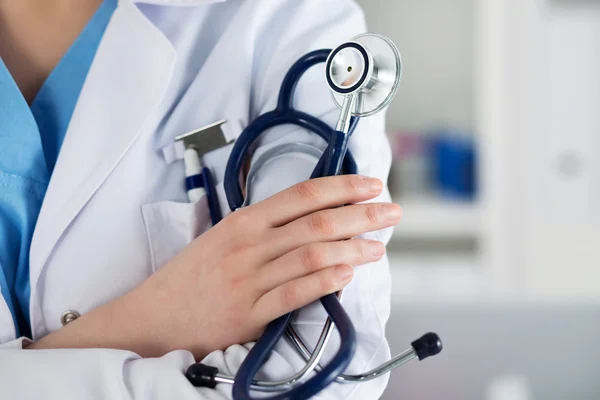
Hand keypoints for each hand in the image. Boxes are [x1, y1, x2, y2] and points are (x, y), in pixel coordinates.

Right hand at [28, 175, 400, 359]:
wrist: (151, 317)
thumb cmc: (190, 276)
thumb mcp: (221, 238)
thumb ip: (263, 228)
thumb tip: (311, 220)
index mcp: (243, 222)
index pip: (302, 195)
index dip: (342, 187)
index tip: (371, 184)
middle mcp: (248, 245)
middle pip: (316, 223)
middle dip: (361, 215)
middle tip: (391, 212)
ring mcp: (249, 279)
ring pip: (312, 256)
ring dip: (352, 249)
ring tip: (379, 246)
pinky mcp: (249, 314)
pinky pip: (295, 294)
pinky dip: (326, 283)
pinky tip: (349, 275)